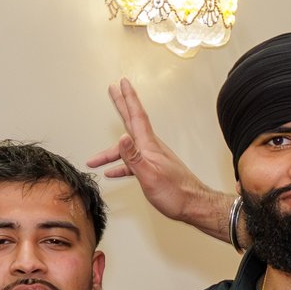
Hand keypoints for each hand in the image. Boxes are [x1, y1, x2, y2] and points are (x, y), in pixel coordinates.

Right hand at [87, 79, 232, 238]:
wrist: (195, 206)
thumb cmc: (176, 194)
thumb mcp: (150, 176)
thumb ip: (134, 157)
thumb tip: (121, 138)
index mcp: (150, 146)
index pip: (136, 117)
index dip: (128, 99)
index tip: (121, 83)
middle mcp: (152, 148)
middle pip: (132, 123)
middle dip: (121, 106)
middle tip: (113, 90)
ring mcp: (153, 158)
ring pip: (127, 149)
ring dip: (110, 153)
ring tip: (95, 159)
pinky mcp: (154, 170)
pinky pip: (132, 164)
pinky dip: (121, 166)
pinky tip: (113, 172)